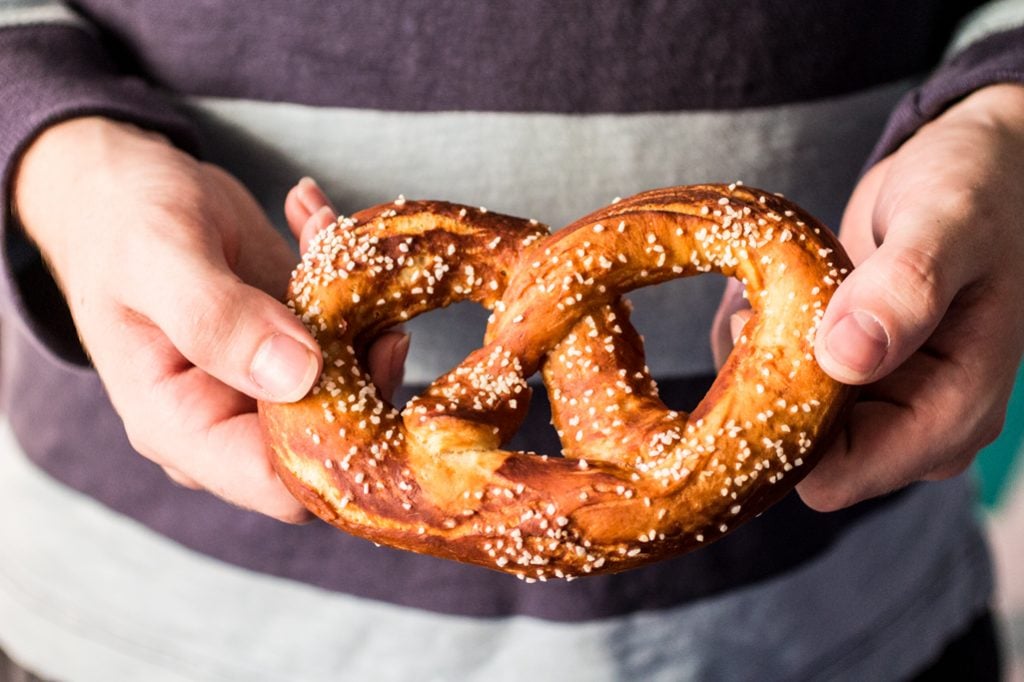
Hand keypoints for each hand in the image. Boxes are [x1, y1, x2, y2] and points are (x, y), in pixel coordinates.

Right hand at [13, 117, 405, 520]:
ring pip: (357, 383)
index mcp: (183, 427)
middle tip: (366, 281)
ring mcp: (273, 384)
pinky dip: (347, 275)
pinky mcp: (299, 346)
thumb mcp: (156, 258)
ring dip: (360, 306)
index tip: (373, 351)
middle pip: (334, 440)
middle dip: (367, 362)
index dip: (338, 438)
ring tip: (327, 231)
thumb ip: (215, 319)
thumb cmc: (119, 224)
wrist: (120, 188)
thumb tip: (299, 377)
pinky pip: (351, 333)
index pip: (279, 482)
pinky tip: (316, 219)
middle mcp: (233, 419)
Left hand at [712, 83, 1023, 510]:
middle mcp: (916, 425)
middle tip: (756, 313)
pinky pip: (783, 388)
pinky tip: (767, 299)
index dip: (781, 427)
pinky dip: (760, 348)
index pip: (834, 477)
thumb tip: (847, 358)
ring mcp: (884, 404)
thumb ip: (908, 286)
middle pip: (799, 458)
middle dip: (764, 394)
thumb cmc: (979, 187)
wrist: (978, 166)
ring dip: (755, 366)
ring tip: (764, 299)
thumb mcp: (951, 221)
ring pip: (783, 424)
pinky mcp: (855, 378)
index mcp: (951, 414)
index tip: (761, 346)